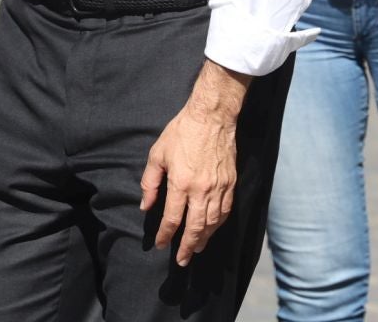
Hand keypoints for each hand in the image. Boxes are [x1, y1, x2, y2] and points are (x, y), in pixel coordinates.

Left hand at [140, 100, 238, 265]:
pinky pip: (225, 211)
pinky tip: (212, 229)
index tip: (161, 244)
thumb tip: (146, 206)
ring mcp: (219, 187)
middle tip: (182, 260)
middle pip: (195, 228)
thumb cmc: (182, 132)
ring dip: (204, 239)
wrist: (212, 116)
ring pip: (212, 223)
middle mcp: (201, 190)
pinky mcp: (231, 183)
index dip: (165, 235)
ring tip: (196, 249)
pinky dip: (218, 224)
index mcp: (181, 183)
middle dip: (187, 247)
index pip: (172, 218)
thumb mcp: (157, 154)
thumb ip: (150, 182)